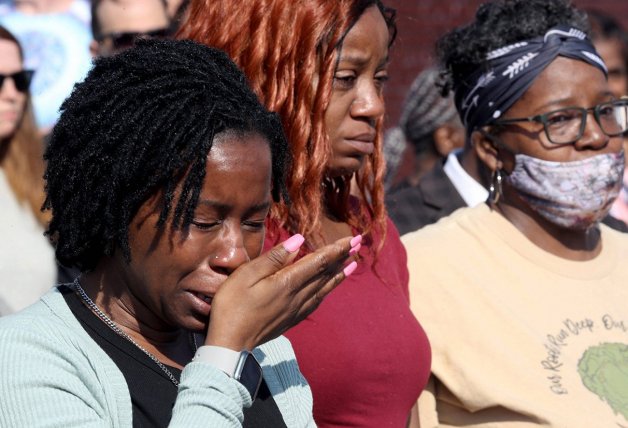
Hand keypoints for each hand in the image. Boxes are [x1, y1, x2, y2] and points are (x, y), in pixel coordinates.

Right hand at [204, 234, 360, 350]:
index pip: (319, 262)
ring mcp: (295, 310)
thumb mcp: (247, 274)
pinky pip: (316, 302)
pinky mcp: (291, 320)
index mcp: (287, 283)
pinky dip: (327, 291)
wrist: (229, 344)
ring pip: (323, 289)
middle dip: (342, 258)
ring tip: (351, 265)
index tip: (350, 238)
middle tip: (357, 244)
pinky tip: (328, 289)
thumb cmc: (232, 305)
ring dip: (338, 275)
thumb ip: (274, 258)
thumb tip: (299, 240)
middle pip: (325, 274)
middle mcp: (297, 296)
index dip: (336, 249)